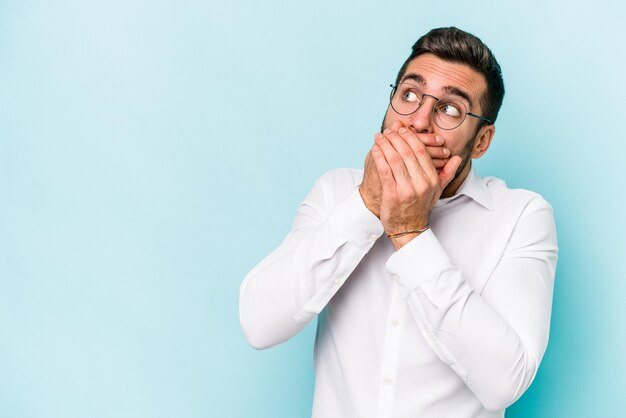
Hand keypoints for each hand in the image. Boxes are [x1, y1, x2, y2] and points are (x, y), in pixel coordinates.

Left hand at [371, 126, 461, 248]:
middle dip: (396, 138)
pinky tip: (375, 150)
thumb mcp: (436, 191)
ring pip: (394, 160)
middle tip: (388, 130)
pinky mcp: (392, 195)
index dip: (410, 138)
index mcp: (431, 180)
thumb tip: (456, 158)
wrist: (408, 229)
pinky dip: (379, 158)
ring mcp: (406, 189)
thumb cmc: (421, 207)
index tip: (401, 130)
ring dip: (385, 145)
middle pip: (407, 153)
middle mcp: (420, 184)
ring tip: (379, 137)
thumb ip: (446, 173)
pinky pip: (384, 171)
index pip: (421, 152)